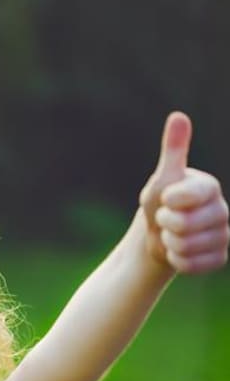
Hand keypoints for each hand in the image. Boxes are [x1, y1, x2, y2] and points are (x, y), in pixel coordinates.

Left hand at [139, 112, 228, 273]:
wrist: (158, 235)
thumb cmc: (159, 203)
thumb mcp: (162, 178)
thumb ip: (173, 150)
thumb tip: (178, 116)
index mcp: (210, 187)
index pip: (186, 197)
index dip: (168, 201)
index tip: (166, 199)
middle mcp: (222, 210)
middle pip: (183, 225)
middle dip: (165, 224)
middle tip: (166, 220)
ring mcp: (223, 236)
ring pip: (186, 246)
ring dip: (169, 243)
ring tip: (171, 234)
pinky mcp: (218, 258)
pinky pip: (190, 264)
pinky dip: (176, 260)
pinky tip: (178, 251)